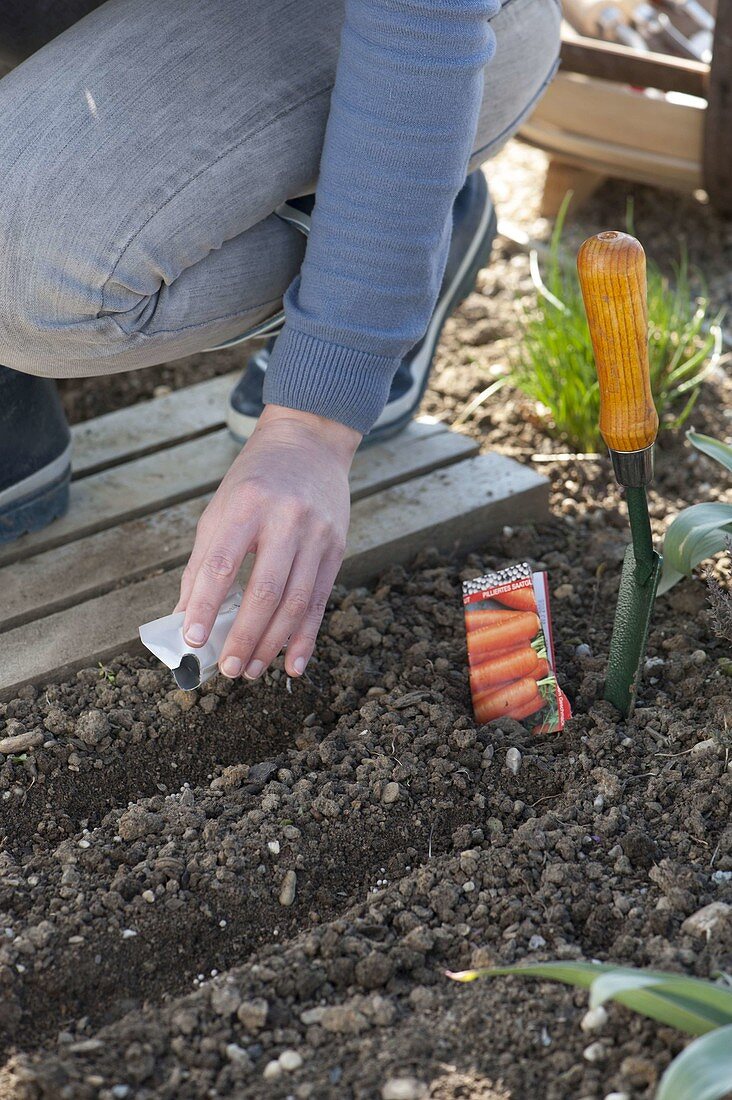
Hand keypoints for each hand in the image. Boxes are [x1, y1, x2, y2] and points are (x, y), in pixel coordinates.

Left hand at [175, 404, 360, 679]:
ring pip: (296, 601)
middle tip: (228, 669)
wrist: (309, 442)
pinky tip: (292, 665)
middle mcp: (286, 518)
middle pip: (266, 590)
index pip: (222, 562)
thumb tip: (185, 618)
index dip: (205, 604)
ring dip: (272, 643)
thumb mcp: (220, 509)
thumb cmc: (255, 480)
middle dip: (245, 636)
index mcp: (247, 504)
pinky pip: (320, 600)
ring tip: (251, 670)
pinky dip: (306, 637)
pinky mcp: (337, 548)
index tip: (193, 640)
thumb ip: (202, 563)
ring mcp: (317, 534)